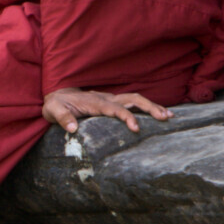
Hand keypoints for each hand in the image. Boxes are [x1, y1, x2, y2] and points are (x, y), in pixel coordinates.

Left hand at [42, 87, 171, 133]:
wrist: (57, 95)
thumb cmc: (55, 105)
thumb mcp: (53, 111)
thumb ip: (63, 118)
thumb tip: (74, 129)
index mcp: (94, 101)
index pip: (114, 109)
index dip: (125, 117)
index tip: (136, 128)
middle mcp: (105, 98)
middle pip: (131, 99)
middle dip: (149, 107)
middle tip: (166, 118)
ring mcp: (110, 99)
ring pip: (135, 99)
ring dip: (152, 106)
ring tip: (169, 116)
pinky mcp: (112, 102)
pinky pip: (132, 102)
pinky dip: (146, 106)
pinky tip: (159, 114)